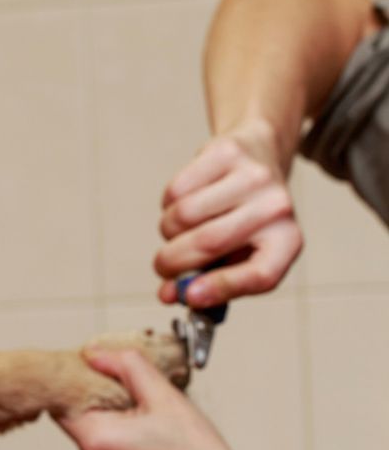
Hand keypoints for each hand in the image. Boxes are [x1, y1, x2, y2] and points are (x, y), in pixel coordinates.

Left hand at [58, 347, 268, 449]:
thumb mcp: (166, 398)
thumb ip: (126, 367)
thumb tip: (94, 355)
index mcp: (96, 441)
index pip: (63, 405)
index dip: (82, 390)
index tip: (104, 386)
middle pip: (81, 426)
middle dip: (106, 414)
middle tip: (143, 414)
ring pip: (94, 448)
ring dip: (115, 438)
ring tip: (153, 441)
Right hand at [155, 118, 302, 308]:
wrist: (259, 155)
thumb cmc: (244, 217)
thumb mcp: (239, 254)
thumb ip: (207, 280)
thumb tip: (169, 294)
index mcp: (287, 241)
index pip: (259, 274)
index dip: (220, 289)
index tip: (188, 296)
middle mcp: (278, 207)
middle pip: (209, 243)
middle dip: (172, 262)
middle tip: (163, 268)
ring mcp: (253, 177)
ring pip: (183, 216)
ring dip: (168, 231)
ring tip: (180, 229)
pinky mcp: (227, 152)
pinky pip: (176, 190)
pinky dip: (168, 204)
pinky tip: (184, 201)